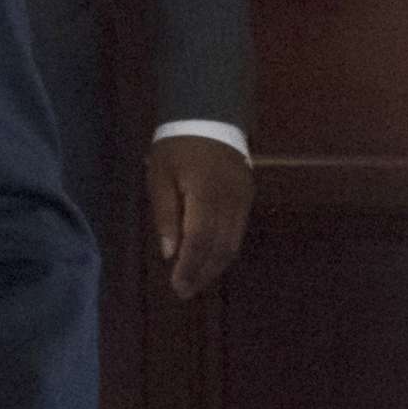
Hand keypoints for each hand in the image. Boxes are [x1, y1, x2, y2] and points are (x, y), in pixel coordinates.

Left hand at [148, 133, 252, 300]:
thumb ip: (165, 215)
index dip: (189, 267)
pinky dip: (224, 250)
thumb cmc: (176, 146)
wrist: (209, 116)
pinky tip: (210, 260)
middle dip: (202, 273)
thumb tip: (170, 253)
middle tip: (185, 292)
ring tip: (196, 281)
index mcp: (205, 195)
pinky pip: (238, 231)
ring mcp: (243, 199)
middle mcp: (230, 201)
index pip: (200, 241)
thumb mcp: (159, 176)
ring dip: (215, 266)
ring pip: (233, 243)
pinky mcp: (247, 197)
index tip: (177, 286)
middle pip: (220, 247)